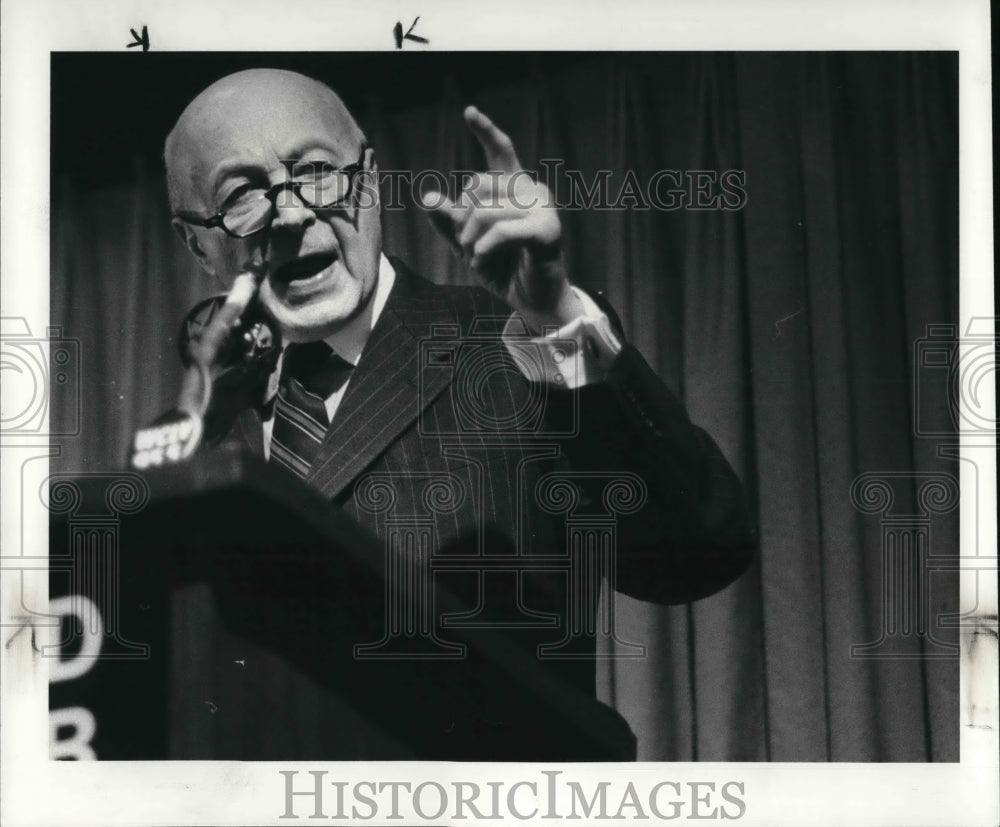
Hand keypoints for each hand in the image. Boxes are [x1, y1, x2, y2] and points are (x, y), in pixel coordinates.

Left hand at [422, 106, 583, 331]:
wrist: (534, 301)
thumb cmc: (505, 268)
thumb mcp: (469, 243)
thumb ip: (449, 221)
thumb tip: (428, 196)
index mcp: (515, 188)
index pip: (500, 152)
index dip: (485, 131)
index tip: (468, 111)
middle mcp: (532, 190)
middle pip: (478, 185)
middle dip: (461, 217)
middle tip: (464, 244)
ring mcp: (543, 208)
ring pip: (486, 211)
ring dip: (470, 239)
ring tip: (474, 258)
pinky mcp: (547, 230)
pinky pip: (500, 231)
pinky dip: (483, 249)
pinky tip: (481, 262)